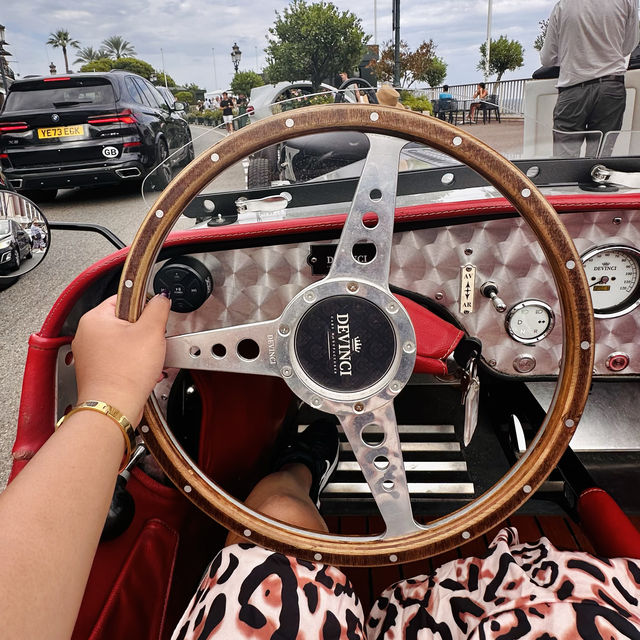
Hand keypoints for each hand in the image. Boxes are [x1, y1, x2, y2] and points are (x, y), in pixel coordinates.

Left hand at [72, 294, 170, 424]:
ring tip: (145, 360)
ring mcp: (89, 355)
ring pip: (123, 342)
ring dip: (139, 349)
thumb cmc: (125, 373)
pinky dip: (132, 364)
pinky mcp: (96, 371)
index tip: (153, 319)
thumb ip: (158, 307)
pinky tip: (140, 372)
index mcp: (94, 318)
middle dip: (143, 332)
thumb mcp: (152, 331)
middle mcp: (86, 334)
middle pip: (125, 321)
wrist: (115, 407)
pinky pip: (119, 359)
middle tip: (150, 343)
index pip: (124, 297)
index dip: (144, 307)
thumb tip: (161, 298)